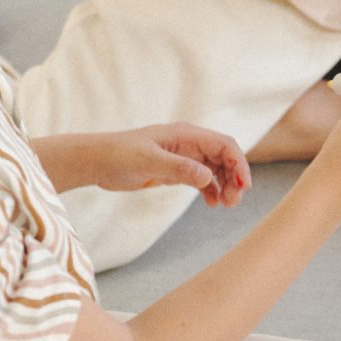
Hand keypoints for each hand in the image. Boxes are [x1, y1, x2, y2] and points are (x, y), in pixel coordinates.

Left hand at [91, 125, 251, 207]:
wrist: (96, 162)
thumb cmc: (118, 155)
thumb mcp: (149, 162)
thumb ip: (179, 168)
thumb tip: (208, 177)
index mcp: (186, 134)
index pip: (224, 145)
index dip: (239, 164)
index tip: (243, 186)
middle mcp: (189, 143)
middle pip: (225, 157)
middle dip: (234, 178)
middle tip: (233, 202)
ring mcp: (184, 157)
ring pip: (216, 169)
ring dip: (225, 185)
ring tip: (226, 206)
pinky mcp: (176, 170)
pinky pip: (203, 179)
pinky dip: (212, 190)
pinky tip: (213, 204)